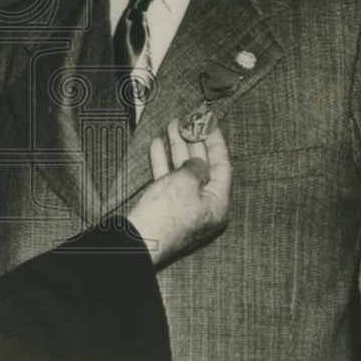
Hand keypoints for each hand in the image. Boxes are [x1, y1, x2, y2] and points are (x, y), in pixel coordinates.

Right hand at [126, 116, 230, 266]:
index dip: (215, 141)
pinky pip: (168, 179)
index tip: (209, 122)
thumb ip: (197, 166)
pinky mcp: (165, 207)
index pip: (222, 165)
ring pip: (183, 170)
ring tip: (171, 125)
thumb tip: (199, 162)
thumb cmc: (167, 215)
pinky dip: (162, 161)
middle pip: (202, 166)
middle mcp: (204, 205)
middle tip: (188, 120)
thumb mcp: (187, 182)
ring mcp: (184, 206)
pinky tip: (156, 144)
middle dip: (194, 141)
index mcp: (217, 203)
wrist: (139, 240)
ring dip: (176, 147)